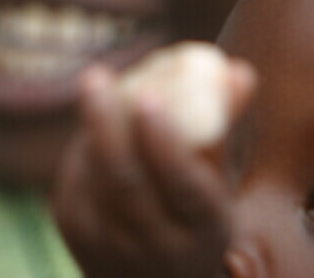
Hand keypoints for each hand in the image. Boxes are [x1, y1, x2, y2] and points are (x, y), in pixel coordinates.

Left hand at [52, 60, 254, 277]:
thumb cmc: (195, 214)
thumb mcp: (220, 182)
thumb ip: (224, 125)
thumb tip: (239, 70)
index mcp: (205, 228)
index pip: (183, 186)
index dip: (165, 144)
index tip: (150, 97)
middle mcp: (157, 243)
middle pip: (125, 181)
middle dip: (107, 125)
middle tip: (96, 76)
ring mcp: (110, 242)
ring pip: (94, 174)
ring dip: (93, 127)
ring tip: (97, 84)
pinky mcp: (75, 230)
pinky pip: (74, 176)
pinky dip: (83, 143)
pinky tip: (93, 121)